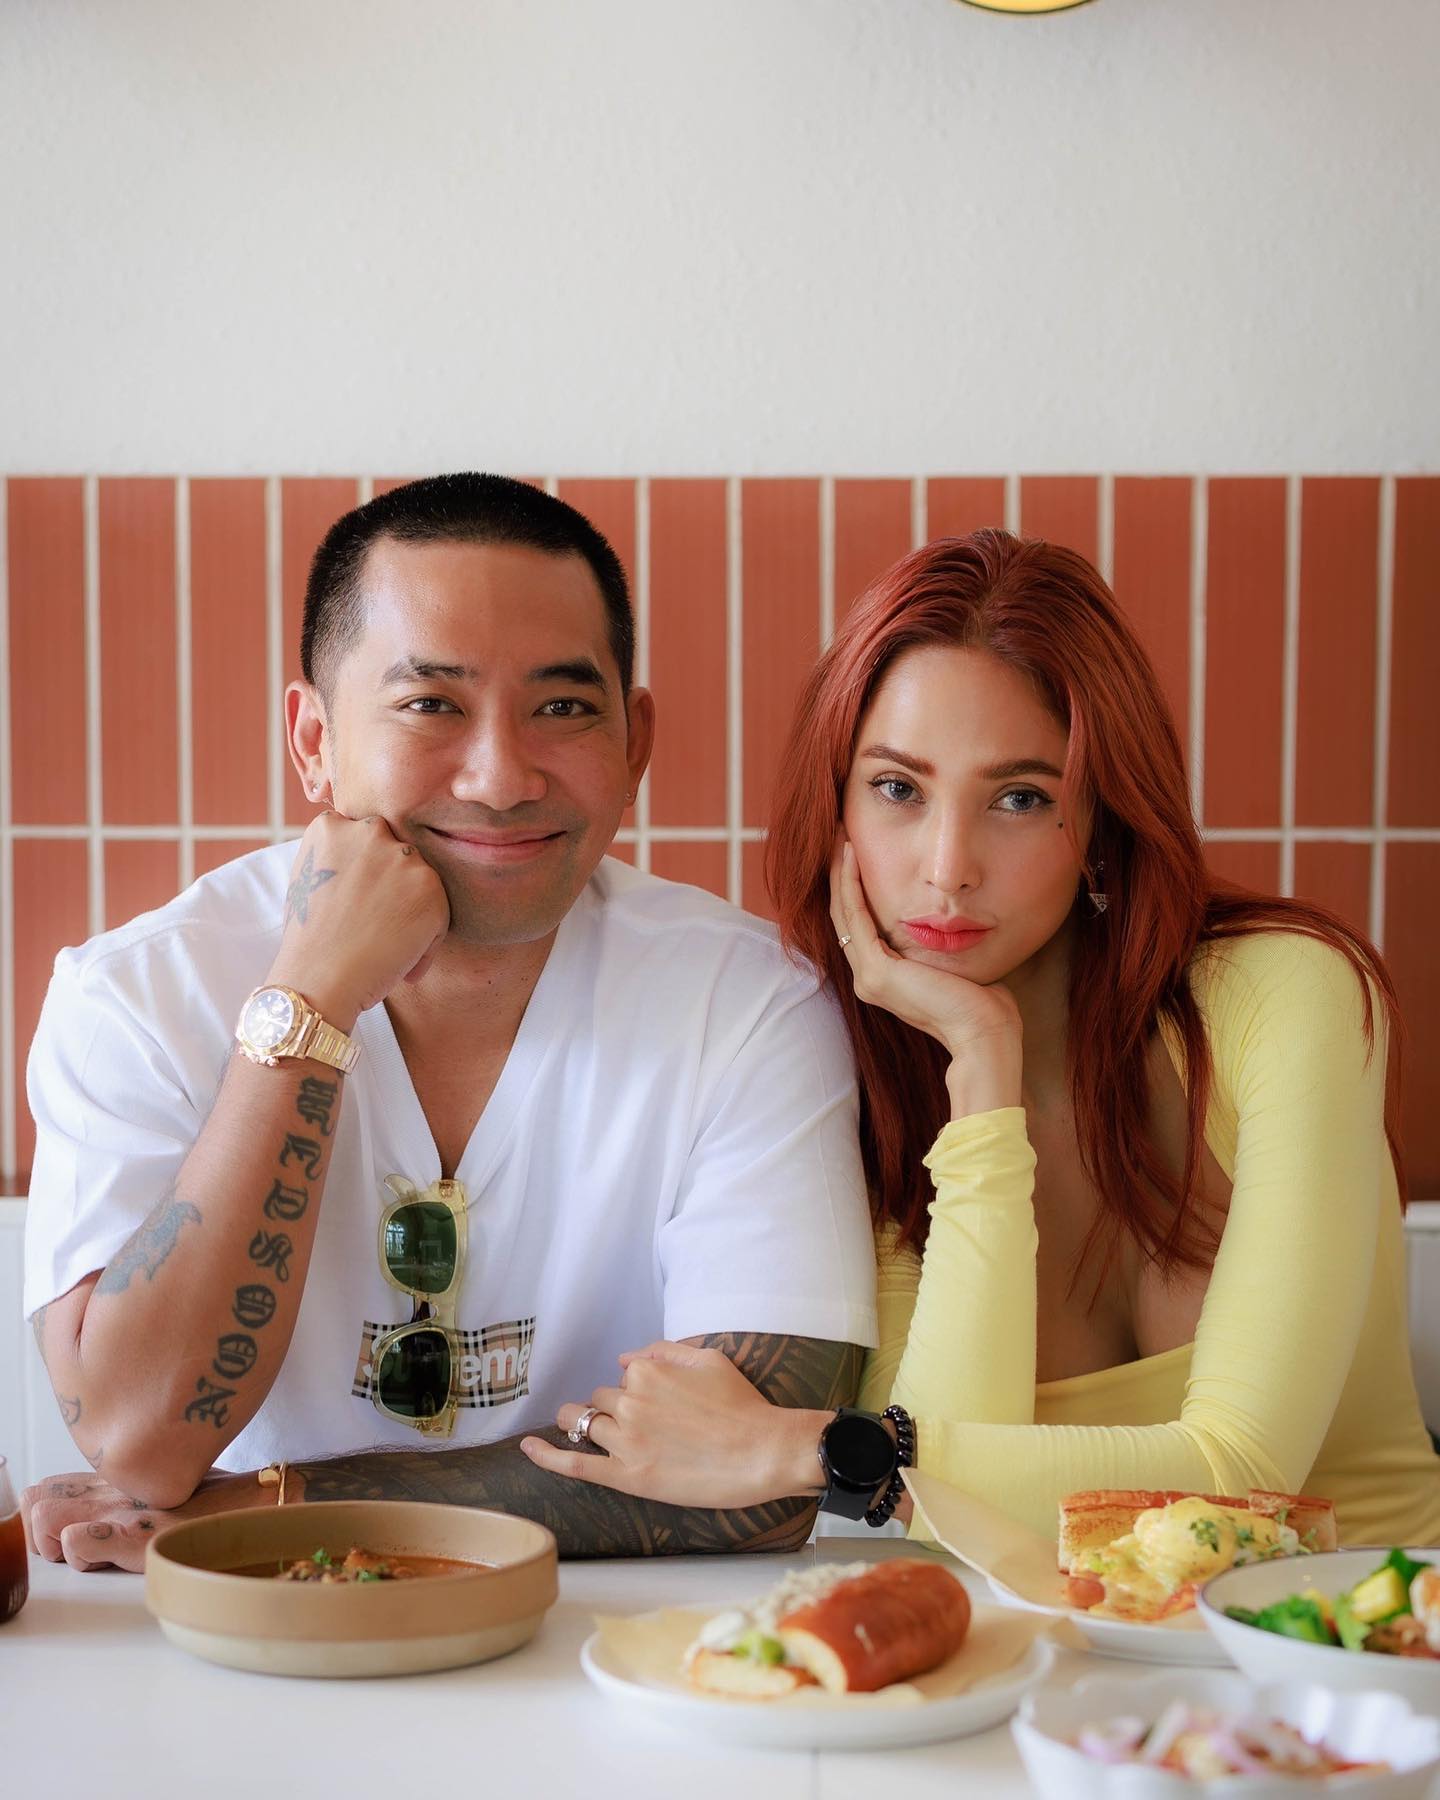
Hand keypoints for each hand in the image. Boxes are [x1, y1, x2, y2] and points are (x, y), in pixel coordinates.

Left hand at [22, 1469, 262, 1572]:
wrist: (248, 1506)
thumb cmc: (210, 1500)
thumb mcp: (160, 1485)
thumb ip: (127, 1492)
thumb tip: (105, 1509)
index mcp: (111, 1480)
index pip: (45, 1489)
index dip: (48, 1516)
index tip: (71, 1533)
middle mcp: (107, 1491)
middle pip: (34, 1501)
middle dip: (43, 1532)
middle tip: (74, 1547)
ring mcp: (117, 1512)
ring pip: (44, 1521)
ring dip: (59, 1546)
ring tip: (94, 1555)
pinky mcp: (132, 1537)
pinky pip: (79, 1541)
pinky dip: (81, 1553)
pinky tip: (107, 1557)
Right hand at [267, 812, 449, 1026]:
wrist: (320, 979)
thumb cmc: (311, 941)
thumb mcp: (308, 881)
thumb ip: (338, 857)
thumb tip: (368, 857)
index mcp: (331, 826)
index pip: (363, 834)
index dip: (365, 868)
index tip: (357, 897)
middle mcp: (369, 831)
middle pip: (396, 848)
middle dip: (391, 879)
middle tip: (373, 919)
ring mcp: (401, 856)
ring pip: (419, 877)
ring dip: (411, 905)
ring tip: (384, 940)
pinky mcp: (429, 885)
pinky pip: (440, 910)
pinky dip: (428, 937)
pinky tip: (400, 956)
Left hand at [519, 1341, 827, 1508]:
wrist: (763, 1452)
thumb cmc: (742, 1406)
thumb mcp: (708, 1358)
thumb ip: (663, 1351)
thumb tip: (625, 1357)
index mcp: (648, 1372)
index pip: (621, 1377)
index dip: (636, 1391)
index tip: (658, 1406)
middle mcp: (630, 1402)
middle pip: (600, 1401)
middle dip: (613, 1410)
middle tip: (644, 1428)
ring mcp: (626, 1441)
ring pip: (585, 1425)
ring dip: (587, 1426)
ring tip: (597, 1434)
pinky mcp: (627, 1477)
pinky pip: (574, 1464)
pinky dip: (547, 1456)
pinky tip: (528, 1448)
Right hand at [830, 834, 1019, 1057]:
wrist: (985, 1034)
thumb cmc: (983, 1004)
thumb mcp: (953, 962)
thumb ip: (939, 943)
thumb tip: (949, 920)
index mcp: (883, 977)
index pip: (859, 924)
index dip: (853, 887)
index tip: (855, 851)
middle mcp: (867, 978)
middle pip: (843, 914)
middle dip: (839, 873)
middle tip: (838, 834)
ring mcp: (868, 977)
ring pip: (842, 912)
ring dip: (838, 872)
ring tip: (839, 836)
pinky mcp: (877, 972)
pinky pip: (856, 917)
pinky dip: (851, 885)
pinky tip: (852, 857)